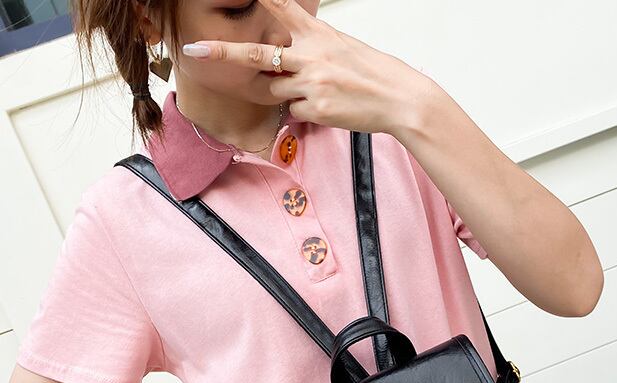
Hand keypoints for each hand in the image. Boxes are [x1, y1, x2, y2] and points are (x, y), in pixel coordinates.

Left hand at [181, 0, 432, 134]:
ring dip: (289, 94)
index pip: (278, 7)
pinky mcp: (316, 109)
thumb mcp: (344, 48)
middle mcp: (309, 55)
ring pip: (277, 91)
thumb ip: (313, 48)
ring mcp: (311, 83)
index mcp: (317, 34)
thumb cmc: (375, 74)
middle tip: (192, 51)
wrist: (399, 98)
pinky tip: (332, 109)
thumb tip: (290, 59)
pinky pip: (296, 113)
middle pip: (256, 54)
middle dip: (222, 54)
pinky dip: (308, 114)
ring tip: (323, 93)